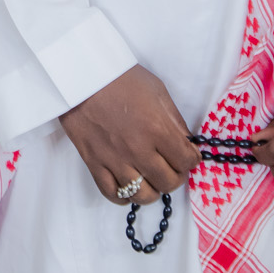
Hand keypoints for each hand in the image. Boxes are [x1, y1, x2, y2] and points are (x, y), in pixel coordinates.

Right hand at [60, 65, 199, 205]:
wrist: (81, 76)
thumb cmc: (120, 77)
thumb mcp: (157, 90)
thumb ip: (174, 119)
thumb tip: (186, 142)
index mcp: (156, 128)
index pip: (186, 161)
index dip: (192, 159)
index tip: (188, 154)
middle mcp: (138, 149)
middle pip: (169, 182)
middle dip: (176, 176)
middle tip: (172, 166)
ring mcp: (114, 160)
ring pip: (143, 195)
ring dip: (153, 189)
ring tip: (151, 177)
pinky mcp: (94, 164)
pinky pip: (113, 194)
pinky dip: (125, 196)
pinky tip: (130, 185)